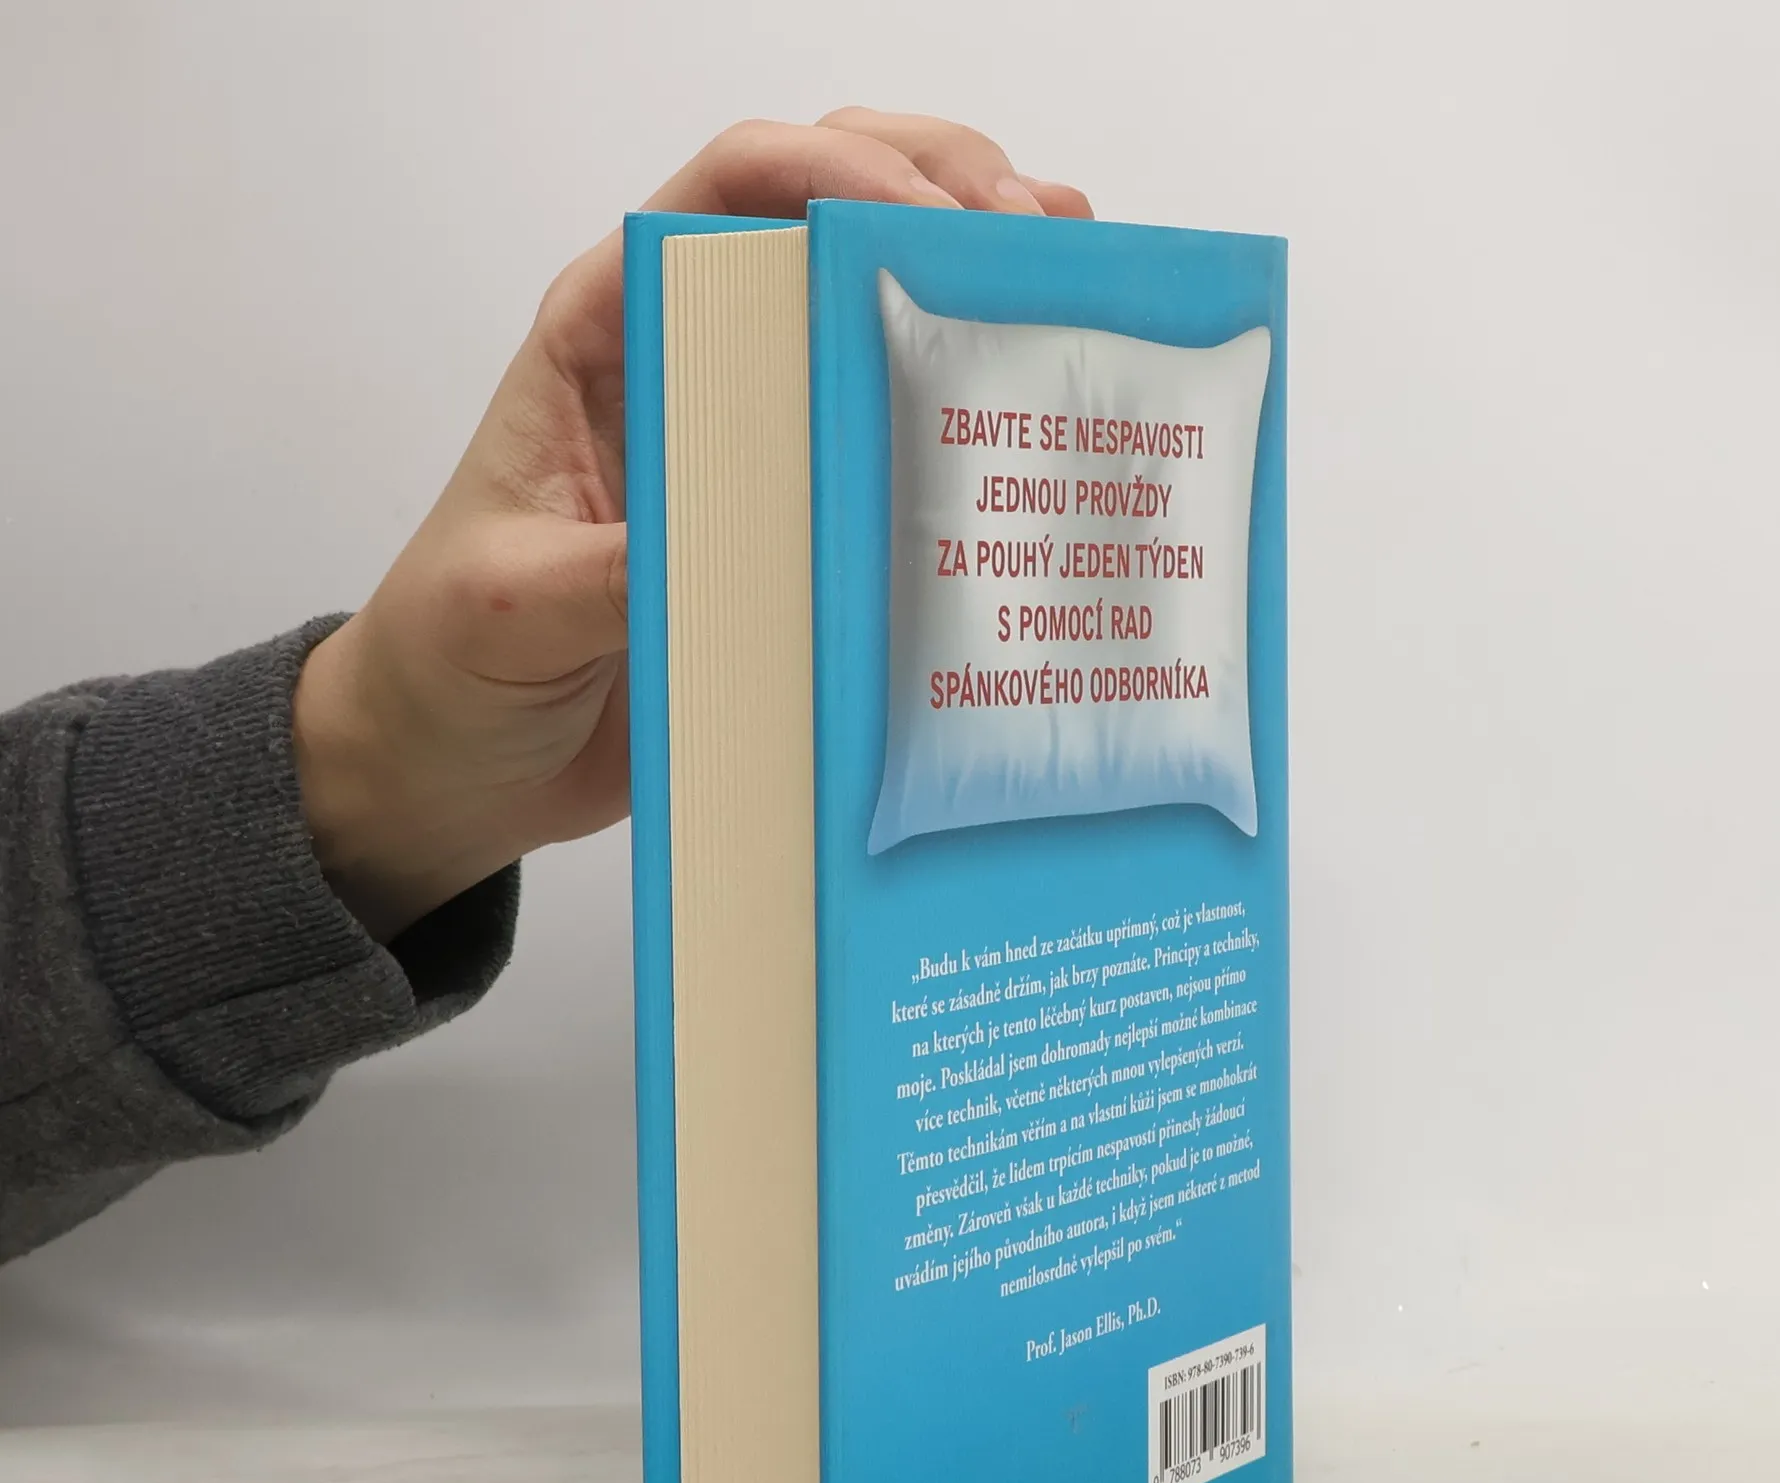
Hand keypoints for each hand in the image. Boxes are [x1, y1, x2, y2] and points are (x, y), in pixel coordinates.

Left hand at [293, 110, 1091, 941]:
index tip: (926, 221)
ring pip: (874, 310)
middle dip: (941, 187)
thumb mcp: (514, 605)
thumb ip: (608, 570)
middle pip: (826, 210)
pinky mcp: (794, 524)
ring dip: (973, 273)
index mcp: (610, 336)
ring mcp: (755, 440)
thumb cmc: (454, 657)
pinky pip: (891, 443)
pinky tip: (1039, 401)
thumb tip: (725, 550)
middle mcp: (695, 365)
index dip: (837, 169)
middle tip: (1033, 235)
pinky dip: (965, 409)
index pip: (730, 192)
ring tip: (1066, 278)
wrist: (461, 759)